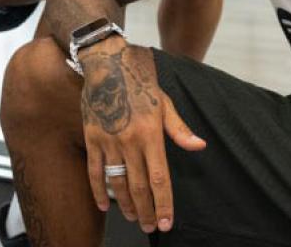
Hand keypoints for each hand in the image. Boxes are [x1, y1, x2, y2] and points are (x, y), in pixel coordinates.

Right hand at [79, 44, 203, 233]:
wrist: (106, 62)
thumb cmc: (139, 80)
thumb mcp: (164, 101)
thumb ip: (179, 129)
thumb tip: (199, 146)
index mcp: (150, 134)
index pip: (159, 179)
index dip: (164, 204)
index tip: (168, 222)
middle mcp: (129, 141)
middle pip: (139, 187)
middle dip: (147, 212)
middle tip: (153, 228)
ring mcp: (108, 141)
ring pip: (117, 183)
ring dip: (126, 205)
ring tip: (135, 218)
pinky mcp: (91, 138)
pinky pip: (94, 171)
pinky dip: (98, 191)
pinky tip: (106, 206)